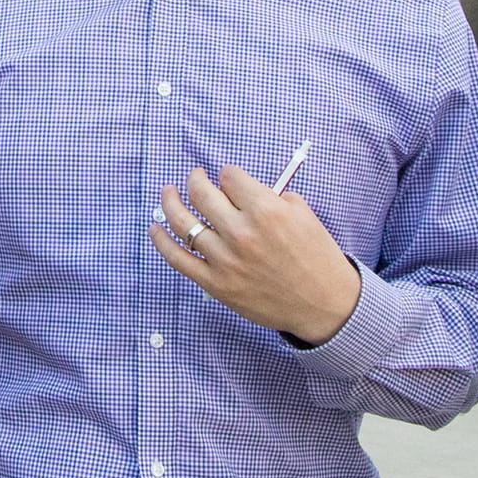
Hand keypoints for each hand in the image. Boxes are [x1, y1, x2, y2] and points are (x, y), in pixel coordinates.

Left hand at [151, 164, 360, 344]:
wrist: (323, 302)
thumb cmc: (316, 256)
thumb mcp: (302, 214)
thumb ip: (269, 197)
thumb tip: (239, 191)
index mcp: (265, 210)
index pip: (229, 177)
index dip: (229, 175)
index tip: (230, 180)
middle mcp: (241, 233)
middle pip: (202, 194)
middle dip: (196, 180)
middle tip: (195, 178)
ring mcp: (225, 260)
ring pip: (183, 223)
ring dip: (171, 202)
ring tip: (168, 193)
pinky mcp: (216, 283)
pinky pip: (178, 259)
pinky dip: (161, 241)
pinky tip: (154, 227)